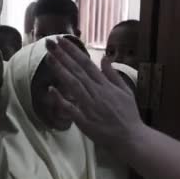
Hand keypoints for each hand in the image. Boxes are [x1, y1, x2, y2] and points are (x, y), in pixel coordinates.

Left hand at [45, 37, 144, 157]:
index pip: (86, 64)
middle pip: (77, 71)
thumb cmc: (128, 115)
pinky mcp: (84, 121)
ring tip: (49, 57)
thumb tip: (104, 58)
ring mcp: (89, 106)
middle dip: (63, 56)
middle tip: (49, 43)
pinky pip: (70, 108)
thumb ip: (113, 75)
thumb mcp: (125, 91)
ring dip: (60, 70)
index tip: (62, 40)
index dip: (73, 51)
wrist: (130, 137)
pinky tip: (50, 89)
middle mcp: (96, 92)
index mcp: (105, 85)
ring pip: (72, 85)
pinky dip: (61, 99)